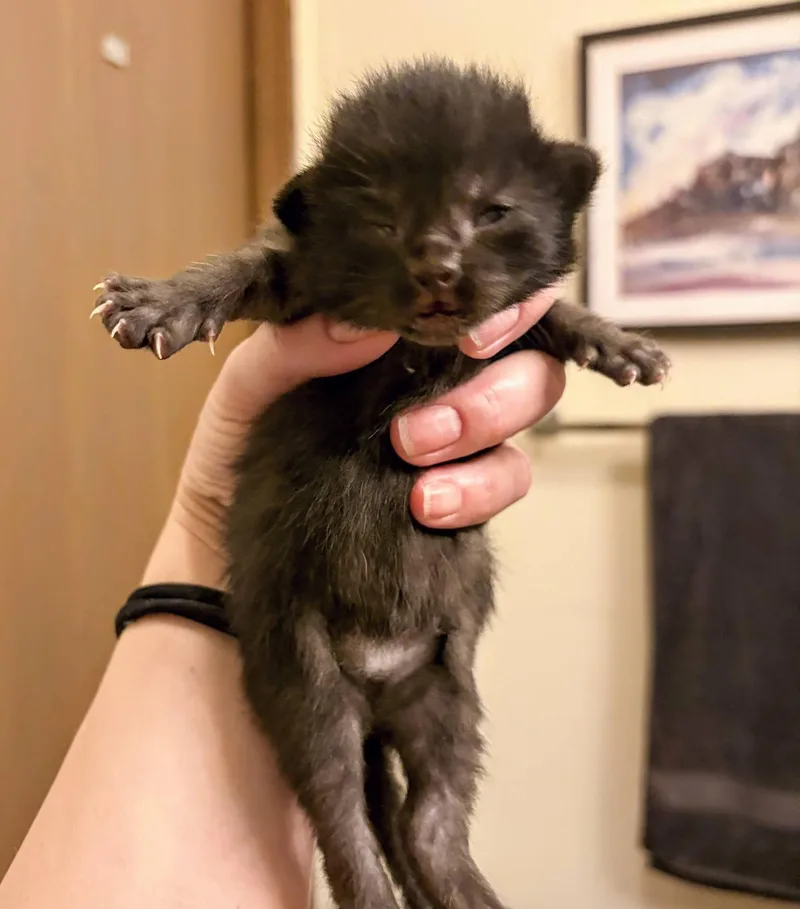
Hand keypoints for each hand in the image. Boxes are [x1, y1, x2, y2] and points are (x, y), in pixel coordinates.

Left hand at [168, 292, 563, 572]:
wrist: (229, 548)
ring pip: (530, 405)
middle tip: (417, 425)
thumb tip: (367, 327)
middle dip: (490, 384)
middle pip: (526, 350)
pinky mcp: (467, 495)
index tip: (466, 332)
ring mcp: (461, 436)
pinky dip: (478, 489)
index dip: (504, 301)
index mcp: (398, 334)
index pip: (480, 293)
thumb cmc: (237, 454)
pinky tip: (426, 506)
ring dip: (483, 425)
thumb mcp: (246, 388)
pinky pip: (509, 478)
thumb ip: (293, 344)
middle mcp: (441, 376)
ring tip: (411, 455)